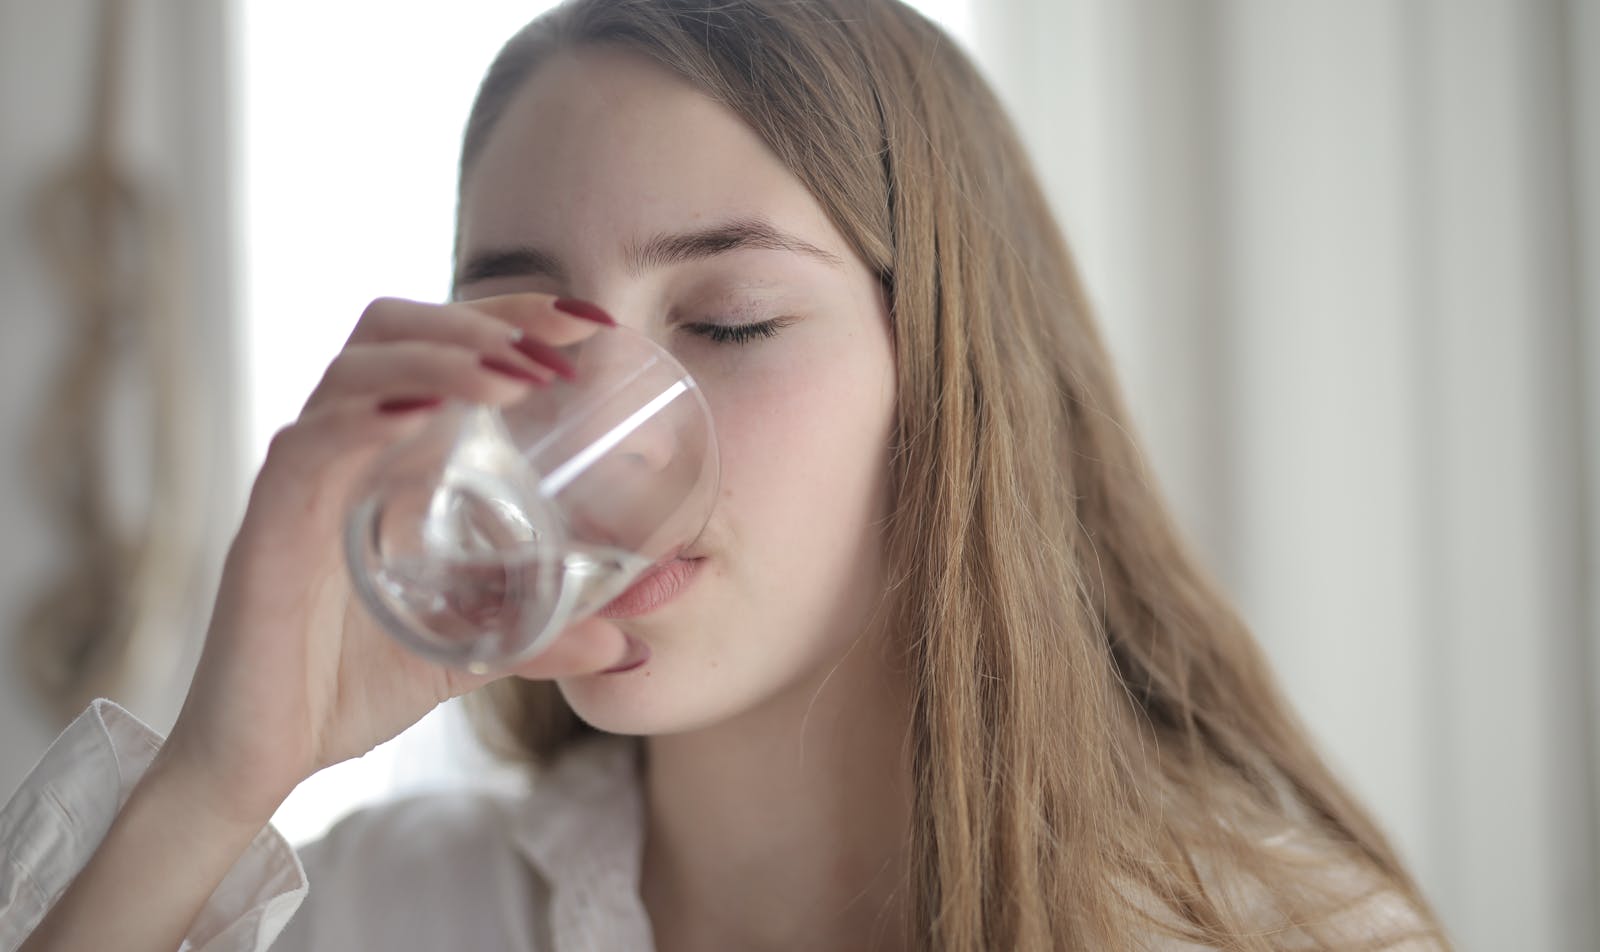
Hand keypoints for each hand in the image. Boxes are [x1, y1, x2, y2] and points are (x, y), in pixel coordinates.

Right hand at [156, 294, 626, 824]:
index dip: (508, 317)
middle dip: (480, 319)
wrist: (263, 758)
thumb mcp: (470, 653)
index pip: (439, 347)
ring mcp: (302, 480)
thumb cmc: (348, 686)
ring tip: (512, 377)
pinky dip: (366, 418)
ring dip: (440, 359)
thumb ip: (540, 640)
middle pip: (394, 329)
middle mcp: (342, 449)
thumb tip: (626, 646)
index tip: (588, 322)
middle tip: (558, 342)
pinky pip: (309, 446)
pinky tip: (422, 416)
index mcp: (387, 458)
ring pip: (355, 371)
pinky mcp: (268, 525)